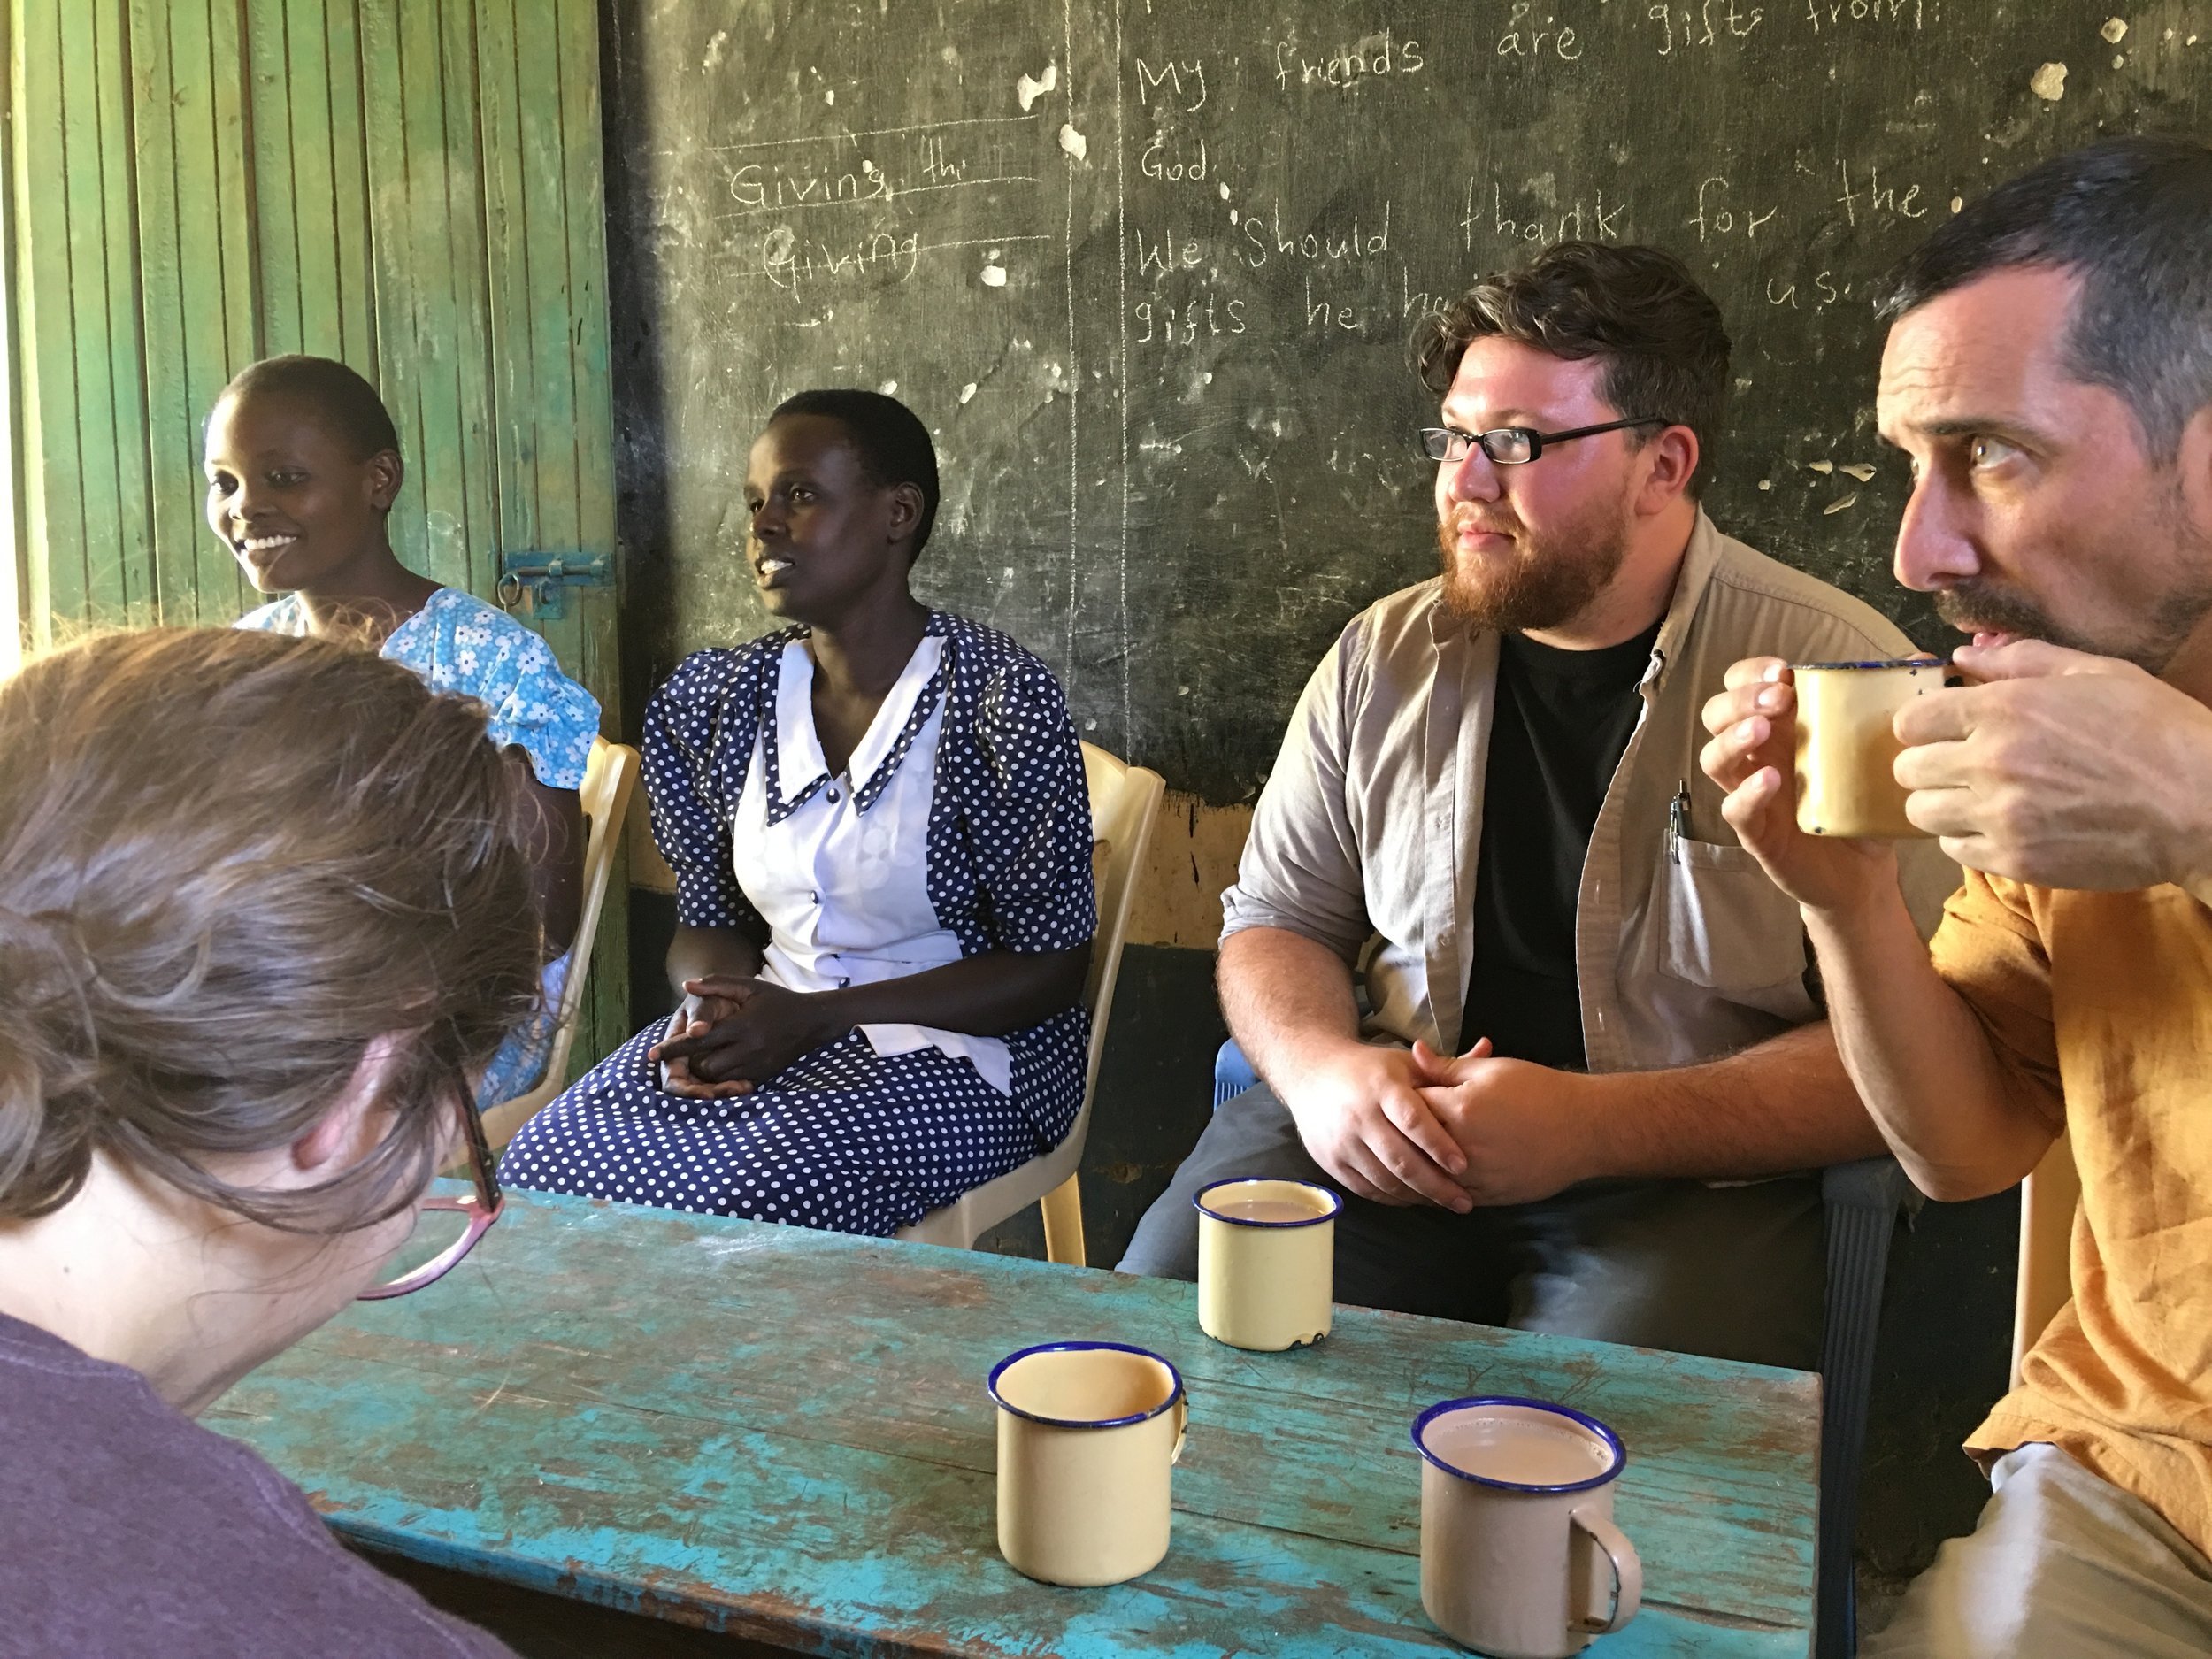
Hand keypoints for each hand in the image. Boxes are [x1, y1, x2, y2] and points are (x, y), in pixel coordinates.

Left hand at [650, 976, 838, 1093]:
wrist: (812, 1021)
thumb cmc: (777, 1000)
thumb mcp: (749, 986)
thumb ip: (717, 984)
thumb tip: (686, 986)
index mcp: (742, 1025)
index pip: (699, 1039)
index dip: (673, 1047)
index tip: (651, 1053)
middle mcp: (749, 1049)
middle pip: (704, 1065)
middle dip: (691, 1060)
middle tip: (686, 1050)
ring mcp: (757, 1066)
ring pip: (717, 1077)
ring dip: (704, 1070)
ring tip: (703, 1055)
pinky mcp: (762, 1076)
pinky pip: (732, 1083)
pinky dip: (720, 1077)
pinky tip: (720, 1063)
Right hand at [1273, 1040, 1471, 1210]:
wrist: (1312, 1074)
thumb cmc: (1370, 1070)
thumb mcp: (1404, 1063)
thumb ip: (1445, 1066)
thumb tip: (1488, 1047)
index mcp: (1381, 1087)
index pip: (1412, 1120)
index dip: (1438, 1144)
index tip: (1463, 1165)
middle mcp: (1359, 1114)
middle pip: (1399, 1157)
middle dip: (1435, 1184)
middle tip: (1464, 1201)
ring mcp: (1341, 1141)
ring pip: (1383, 1179)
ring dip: (1417, 1196)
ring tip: (1446, 1203)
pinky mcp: (1330, 1161)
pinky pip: (1366, 1188)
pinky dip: (1393, 1198)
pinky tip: (1415, 1199)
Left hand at [1407, 1041, 1592, 1205]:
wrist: (1584, 1128)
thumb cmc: (1540, 1091)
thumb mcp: (1492, 1070)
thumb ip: (1447, 1066)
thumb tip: (1414, 1051)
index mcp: (1458, 1111)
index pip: (1410, 1107)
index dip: (1405, 1101)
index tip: (1403, 1098)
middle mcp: (1461, 1149)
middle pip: (1413, 1146)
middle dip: (1404, 1136)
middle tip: (1398, 1128)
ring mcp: (1475, 1178)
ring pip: (1428, 1177)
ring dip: (1417, 1166)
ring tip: (1407, 1155)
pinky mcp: (1489, 1197)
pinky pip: (1450, 1196)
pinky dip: (1437, 1187)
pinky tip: (1432, 1178)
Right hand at [1699, 655, 1900, 913]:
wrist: (1863, 872)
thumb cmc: (1862, 804)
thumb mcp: (1878, 751)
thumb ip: (1891, 706)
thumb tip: (1919, 659)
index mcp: (1779, 727)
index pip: (1740, 685)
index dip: (1750, 673)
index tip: (1783, 670)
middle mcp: (1756, 755)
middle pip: (1716, 714)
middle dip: (1741, 699)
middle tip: (1778, 698)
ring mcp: (1750, 793)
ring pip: (1713, 758)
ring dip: (1732, 738)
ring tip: (1761, 730)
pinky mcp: (1756, 832)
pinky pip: (1734, 809)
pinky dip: (1747, 792)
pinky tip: (1770, 780)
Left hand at [1896, 639, 2211, 891]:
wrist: (2202, 804)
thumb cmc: (2156, 731)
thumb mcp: (2096, 673)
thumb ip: (2021, 660)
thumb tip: (1964, 657)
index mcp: (2006, 709)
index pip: (1911, 720)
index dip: (1923, 724)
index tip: (1942, 730)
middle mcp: (1991, 762)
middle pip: (1907, 769)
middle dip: (1927, 764)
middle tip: (1957, 765)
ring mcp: (2001, 816)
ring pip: (1921, 814)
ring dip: (1942, 804)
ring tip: (1975, 798)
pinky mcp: (2015, 860)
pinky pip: (1952, 850)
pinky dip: (1966, 839)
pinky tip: (1999, 826)